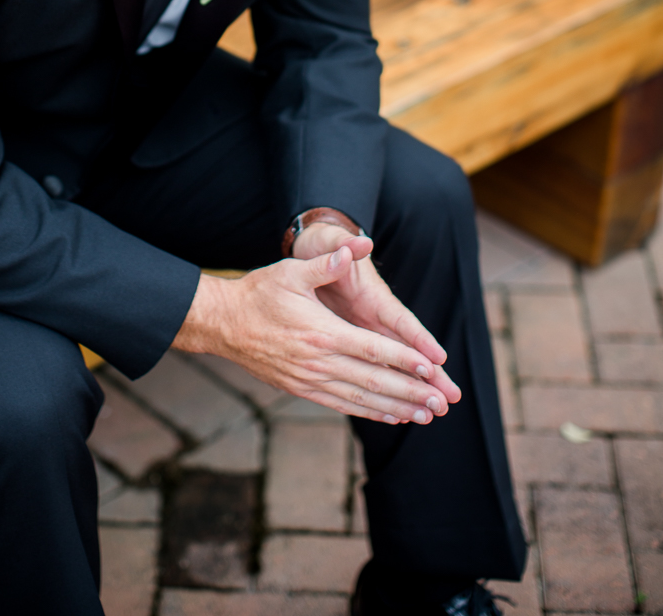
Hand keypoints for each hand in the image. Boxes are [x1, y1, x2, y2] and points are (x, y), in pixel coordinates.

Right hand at [172, 246, 453, 423]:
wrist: (223, 324)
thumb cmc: (259, 293)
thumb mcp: (291, 271)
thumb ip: (327, 262)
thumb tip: (357, 246)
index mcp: (321, 332)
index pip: (372, 349)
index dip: (403, 360)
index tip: (431, 369)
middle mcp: (318, 361)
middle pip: (372, 381)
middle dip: (410, 393)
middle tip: (441, 403)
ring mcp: (309, 380)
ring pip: (361, 399)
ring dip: (396, 408)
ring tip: (426, 416)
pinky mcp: (301, 389)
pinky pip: (342, 405)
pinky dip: (369, 412)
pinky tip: (391, 417)